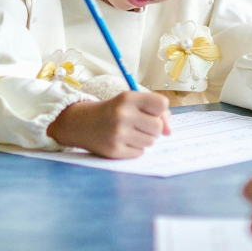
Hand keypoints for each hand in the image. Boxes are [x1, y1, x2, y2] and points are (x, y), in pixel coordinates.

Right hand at [47, 91, 172, 157]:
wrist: (82, 123)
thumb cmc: (114, 111)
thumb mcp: (131, 103)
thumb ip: (155, 112)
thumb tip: (168, 131)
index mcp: (127, 98)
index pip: (161, 104)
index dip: (160, 110)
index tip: (150, 111)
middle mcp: (122, 115)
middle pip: (158, 127)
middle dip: (153, 127)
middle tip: (139, 124)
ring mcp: (118, 134)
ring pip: (151, 141)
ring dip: (144, 138)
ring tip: (129, 132)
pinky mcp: (114, 150)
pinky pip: (140, 152)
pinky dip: (135, 148)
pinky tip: (123, 141)